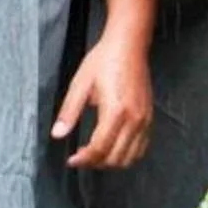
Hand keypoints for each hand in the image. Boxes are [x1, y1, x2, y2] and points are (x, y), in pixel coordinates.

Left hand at [53, 31, 154, 169]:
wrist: (129, 44)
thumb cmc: (103, 60)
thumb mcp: (80, 83)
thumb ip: (69, 111)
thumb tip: (57, 135)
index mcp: (115, 111)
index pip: (100, 148)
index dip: (84, 159)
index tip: (72, 160)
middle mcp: (134, 118)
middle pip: (115, 157)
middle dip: (96, 163)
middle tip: (81, 157)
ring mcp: (144, 119)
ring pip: (131, 157)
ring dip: (112, 161)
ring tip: (96, 154)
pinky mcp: (149, 117)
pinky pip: (142, 147)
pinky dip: (127, 154)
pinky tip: (113, 147)